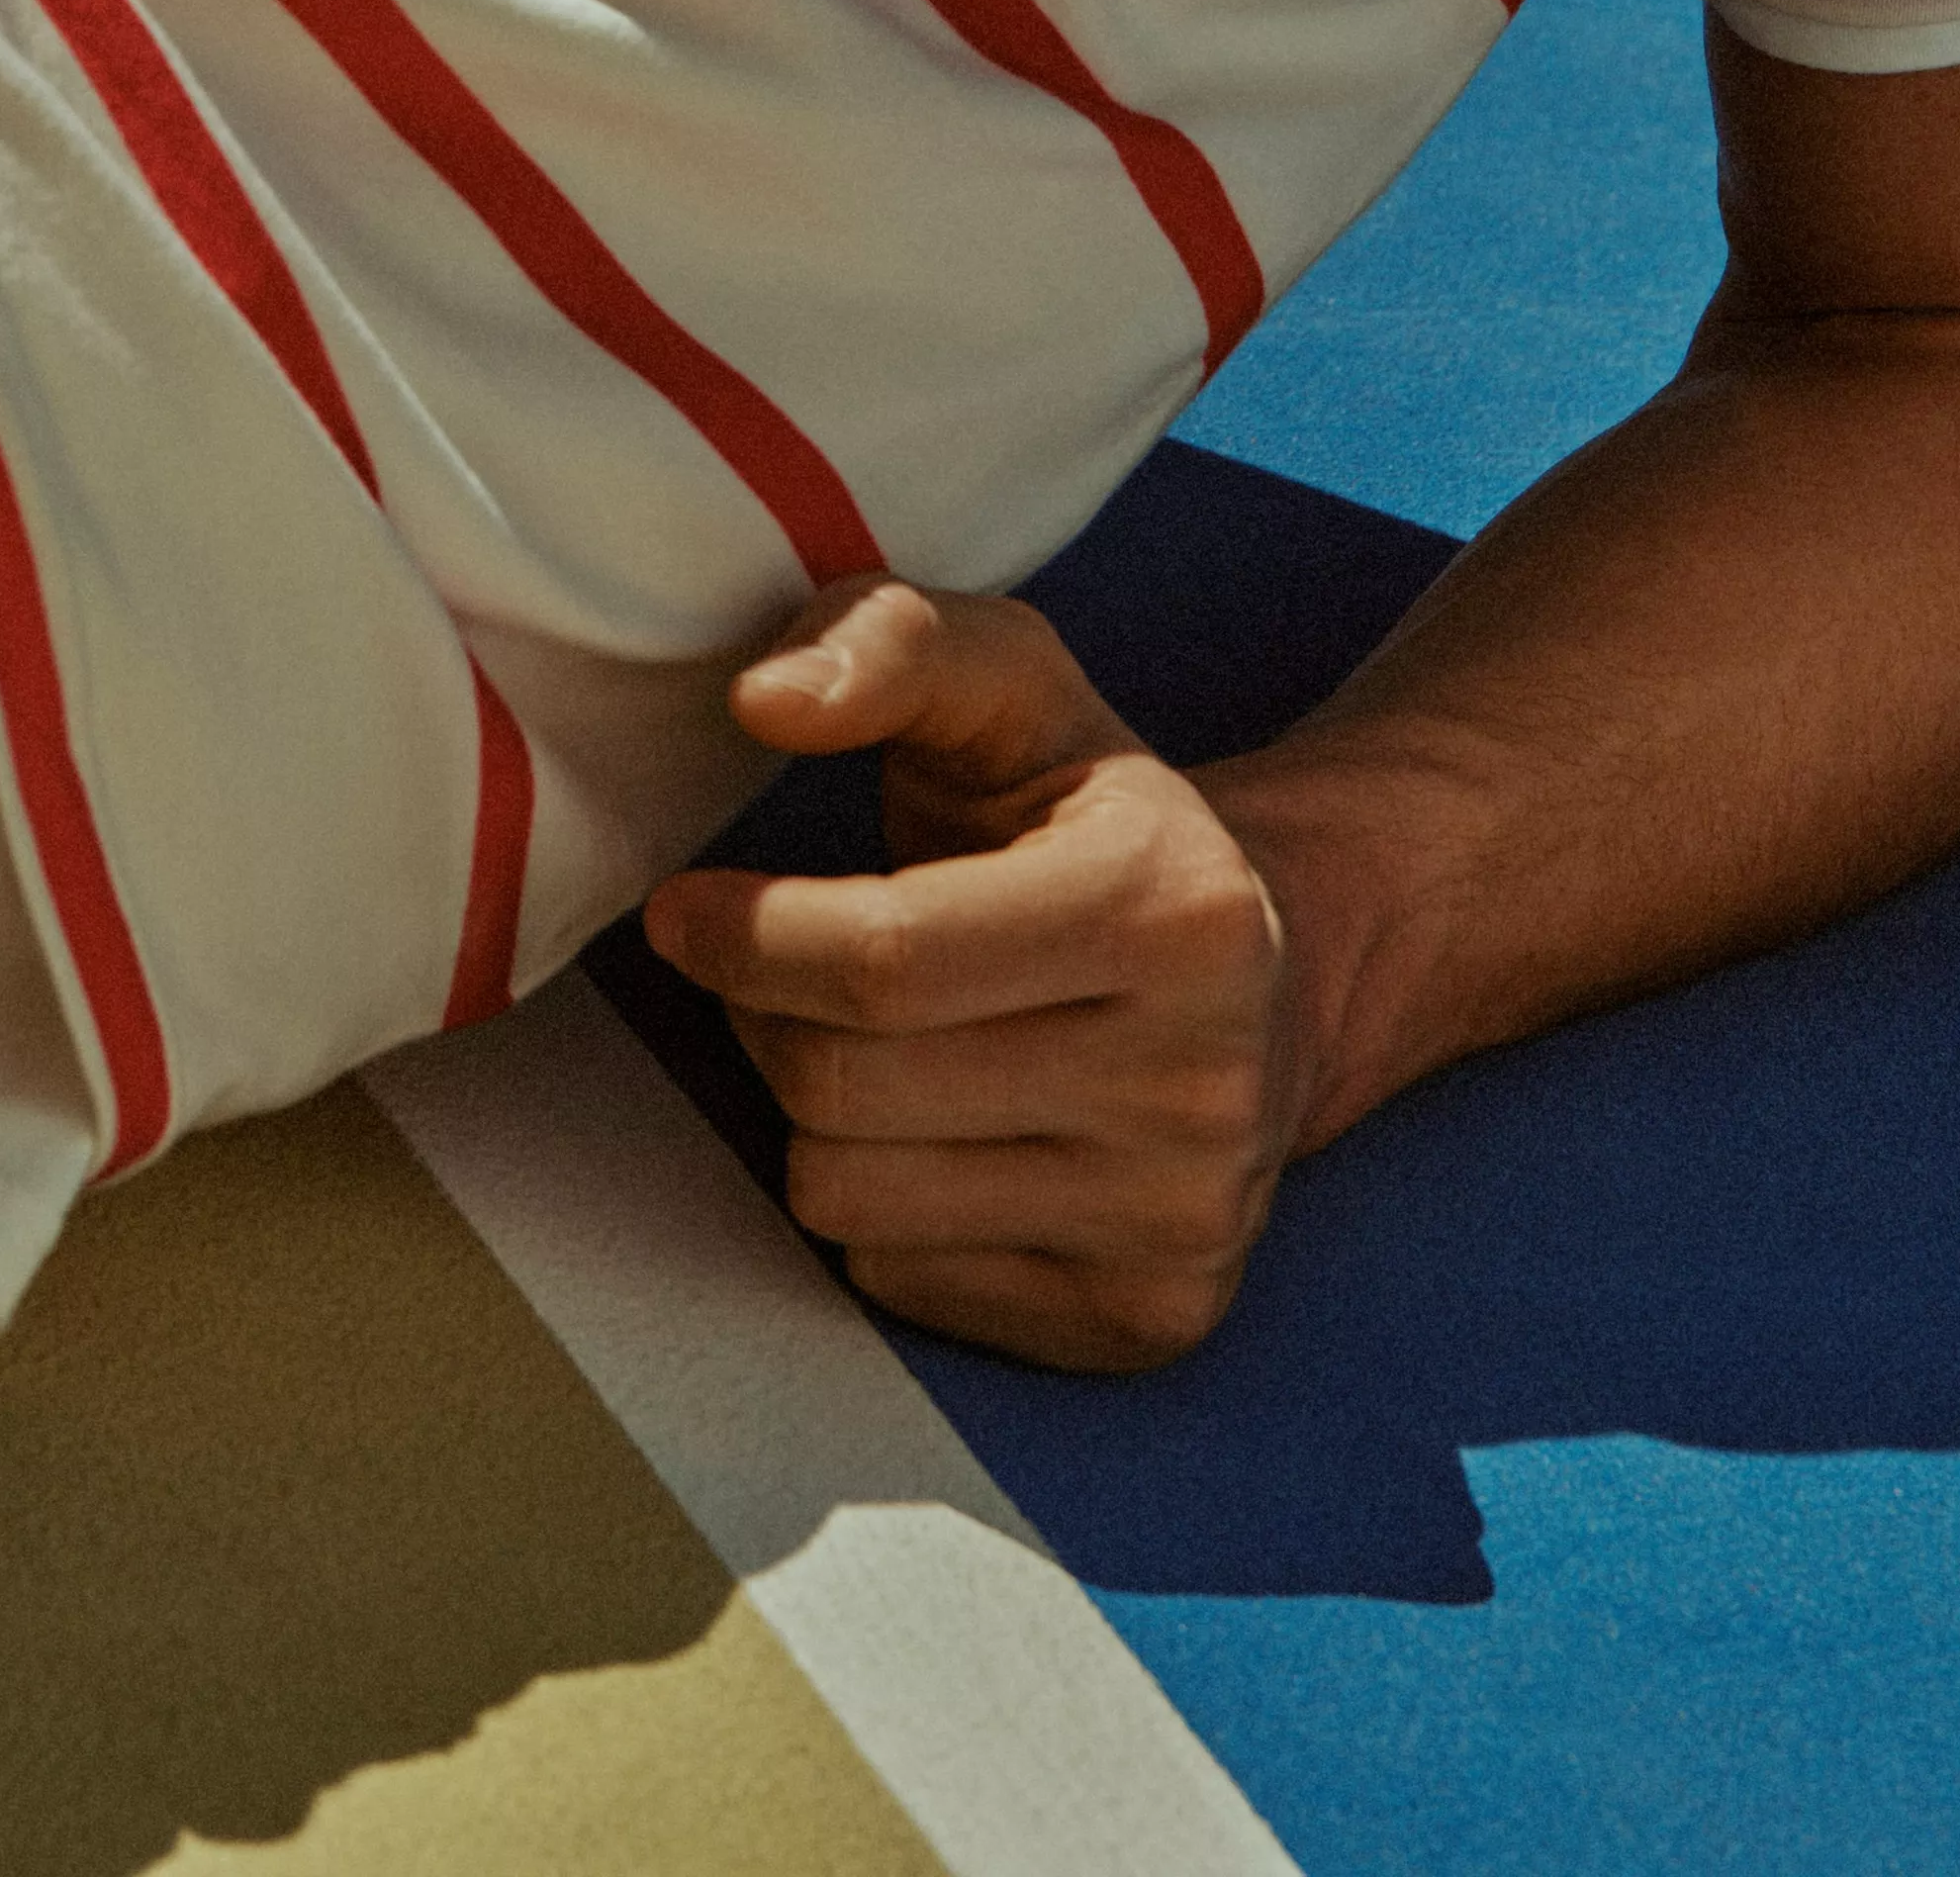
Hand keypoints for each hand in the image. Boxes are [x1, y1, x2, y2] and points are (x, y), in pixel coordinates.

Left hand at [630, 578, 1297, 1373]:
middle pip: (844, 1089)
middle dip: (767, 1020)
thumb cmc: (1096, 819)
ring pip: (851, 1202)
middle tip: (783, 973)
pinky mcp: (1148, 1320)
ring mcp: (1184, 1220)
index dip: (743, 936)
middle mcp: (1202, 1085)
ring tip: (871, 1046)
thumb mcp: (1011, 684)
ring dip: (814, 1118)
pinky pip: (900, 1286)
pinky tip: (943, 1132)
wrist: (1277, 979)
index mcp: (1173, 912)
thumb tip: (767, 701)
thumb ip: (884, 639)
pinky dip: (882, 1210)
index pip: (883, 960)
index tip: (682, 911)